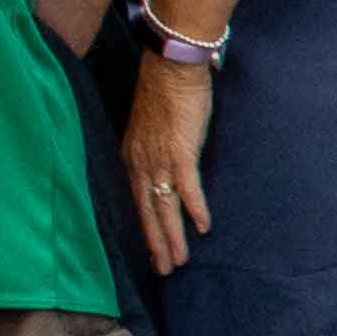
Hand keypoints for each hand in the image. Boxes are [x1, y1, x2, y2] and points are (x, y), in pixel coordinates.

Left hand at [125, 53, 218, 261]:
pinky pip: (187, 188)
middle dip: (155, 243)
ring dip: (172, 236)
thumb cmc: (166, 90)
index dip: (144, 228)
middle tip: (163, 270)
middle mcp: (141, 163)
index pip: (136, 202)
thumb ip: (157, 148)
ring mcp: (159, 160)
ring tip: (179, 261)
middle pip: (147, 212)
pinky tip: (203, 228)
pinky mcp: (181, 152)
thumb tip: (169, 165)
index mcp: (132, 157)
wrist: (172, 65)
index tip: (150, 250)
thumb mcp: (153, 126)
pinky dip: (194, 209)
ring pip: (164, 207)